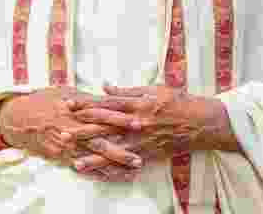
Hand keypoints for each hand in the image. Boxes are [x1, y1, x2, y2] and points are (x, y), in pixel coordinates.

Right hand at [0, 87, 142, 168]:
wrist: (17, 119)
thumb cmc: (43, 101)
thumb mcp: (65, 92)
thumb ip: (88, 98)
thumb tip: (110, 96)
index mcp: (75, 108)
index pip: (102, 112)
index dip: (121, 117)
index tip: (138, 120)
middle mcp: (72, 127)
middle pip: (101, 136)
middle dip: (122, 143)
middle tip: (142, 150)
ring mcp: (67, 144)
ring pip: (95, 155)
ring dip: (116, 162)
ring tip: (135, 166)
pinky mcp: (62, 157)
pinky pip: (84, 167)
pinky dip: (100, 172)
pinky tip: (115, 176)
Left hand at [68, 85, 237, 172]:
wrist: (200, 122)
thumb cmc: (177, 101)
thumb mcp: (153, 89)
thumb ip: (127, 90)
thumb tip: (105, 86)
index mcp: (137, 104)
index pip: (106, 104)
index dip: (86, 104)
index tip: (69, 105)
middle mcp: (136, 123)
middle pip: (105, 128)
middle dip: (82, 131)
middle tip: (62, 134)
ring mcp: (142, 141)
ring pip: (114, 150)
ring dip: (94, 158)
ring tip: (75, 163)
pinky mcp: (148, 154)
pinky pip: (128, 163)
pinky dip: (114, 169)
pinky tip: (101, 175)